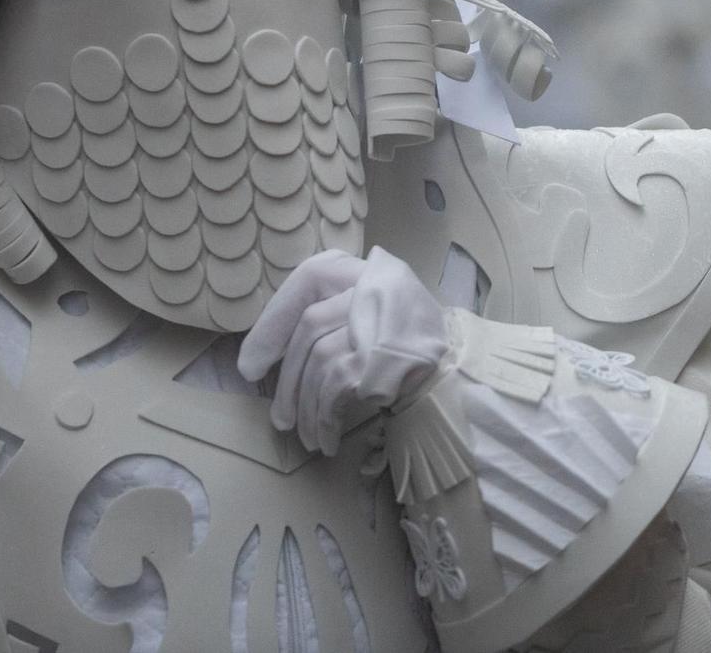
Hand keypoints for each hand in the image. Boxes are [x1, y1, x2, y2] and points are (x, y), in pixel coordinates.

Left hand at [238, 248, 450, 455]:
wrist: (461, 378)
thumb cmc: (411, 351)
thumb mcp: (371, 318)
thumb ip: (331, 321)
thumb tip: (265, 356)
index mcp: (366, 271)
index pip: (308, 279)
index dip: (272, 322)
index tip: (250, 363)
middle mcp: (372, 288)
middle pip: (308, 328)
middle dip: (286, 379)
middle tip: (277, 417)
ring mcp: (377, 322)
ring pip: (318, 361)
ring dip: (304, 406)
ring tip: (302, 434)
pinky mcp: (380, 359)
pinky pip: (335, 389)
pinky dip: (323, 418)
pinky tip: (325, 438)